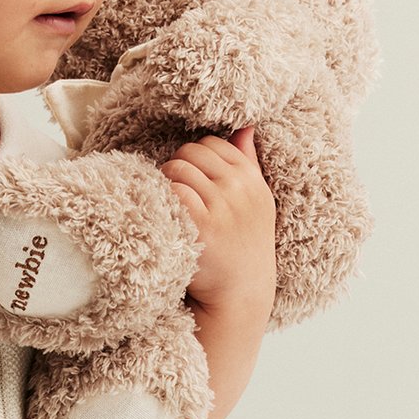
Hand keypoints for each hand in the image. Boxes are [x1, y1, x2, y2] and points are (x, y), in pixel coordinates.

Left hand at [159, 126, 276, 312]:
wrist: (241, 293)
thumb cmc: (243, 245)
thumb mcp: (257, 201)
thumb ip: (249, 162)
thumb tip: (244, 126)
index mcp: (252, 178)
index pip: (213, 143)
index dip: (194, 158)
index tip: (191, 180)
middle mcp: (239, 189)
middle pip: (191, 152)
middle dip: (177, 166)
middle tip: (174, 191)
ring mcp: (221, 207)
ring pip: (178, 168)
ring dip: (164, 181)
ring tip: (167, 203)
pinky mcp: (201, 227)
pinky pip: (172, 192)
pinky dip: (162, 199)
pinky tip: (164, 214)